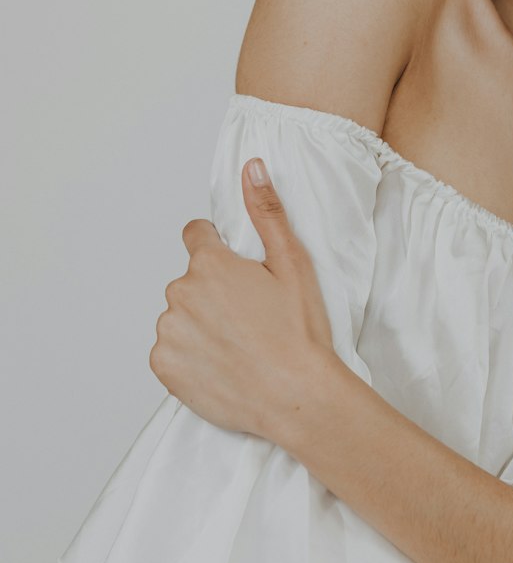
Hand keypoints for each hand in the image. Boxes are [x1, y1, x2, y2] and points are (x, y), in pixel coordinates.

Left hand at [149, 156, 340, 443]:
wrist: (295, 396)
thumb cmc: (299, 331)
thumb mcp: (292, 262)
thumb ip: (266, 211)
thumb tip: (251, 167)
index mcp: (210, 263)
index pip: (195, 235)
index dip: (217, 248)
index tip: (236, 272)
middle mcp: (180, 292)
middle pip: (190, 280)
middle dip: (212, 292)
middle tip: (249, 316)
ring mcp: (168, 331)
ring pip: (180, 316)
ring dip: (200, 324)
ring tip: (238, 344)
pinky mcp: (163, 366)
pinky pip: (170, 351)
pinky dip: (189, 356)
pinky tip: (221, 364)